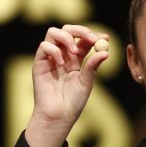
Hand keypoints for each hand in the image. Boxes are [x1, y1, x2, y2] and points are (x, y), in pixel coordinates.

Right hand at [24, 24, 109, 146]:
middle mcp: (62, 55)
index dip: (93, 35)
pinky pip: (44, 46)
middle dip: (80, 30)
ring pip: (53, 33)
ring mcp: (50, 58)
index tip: (105, 38)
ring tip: (74, 51)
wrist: (58, 116)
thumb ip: (93, 65)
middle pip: (67, 30)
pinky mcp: (39, 63)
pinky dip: (54, 50)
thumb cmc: (73, 102)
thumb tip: (105, 51)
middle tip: (91, 39)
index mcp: (75, 58)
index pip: (83, 39)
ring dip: (66, 37)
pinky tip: (61, 63)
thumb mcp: (87, 82)